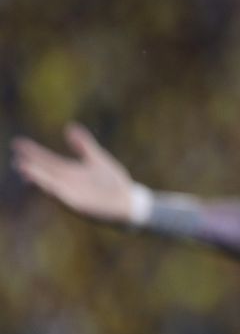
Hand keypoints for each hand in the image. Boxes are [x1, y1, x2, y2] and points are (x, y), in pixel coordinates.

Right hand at [11, 122, 135, 222]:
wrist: (129, 202)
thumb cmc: (113, 182)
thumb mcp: (97, 159)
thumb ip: (83, 145)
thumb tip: (70, 126)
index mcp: (70, 171)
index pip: (47, 160)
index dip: (33, 152)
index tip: (18, 143)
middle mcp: (67, 183)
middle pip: (45, 173)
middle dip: (31, 167)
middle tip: (17, 159)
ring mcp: (72, 195)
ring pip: (52, 186)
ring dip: (39, 180)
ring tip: (25, 170)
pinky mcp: (81, 206)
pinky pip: (66, 200)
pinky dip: (56, 193)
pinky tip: (48, 187)